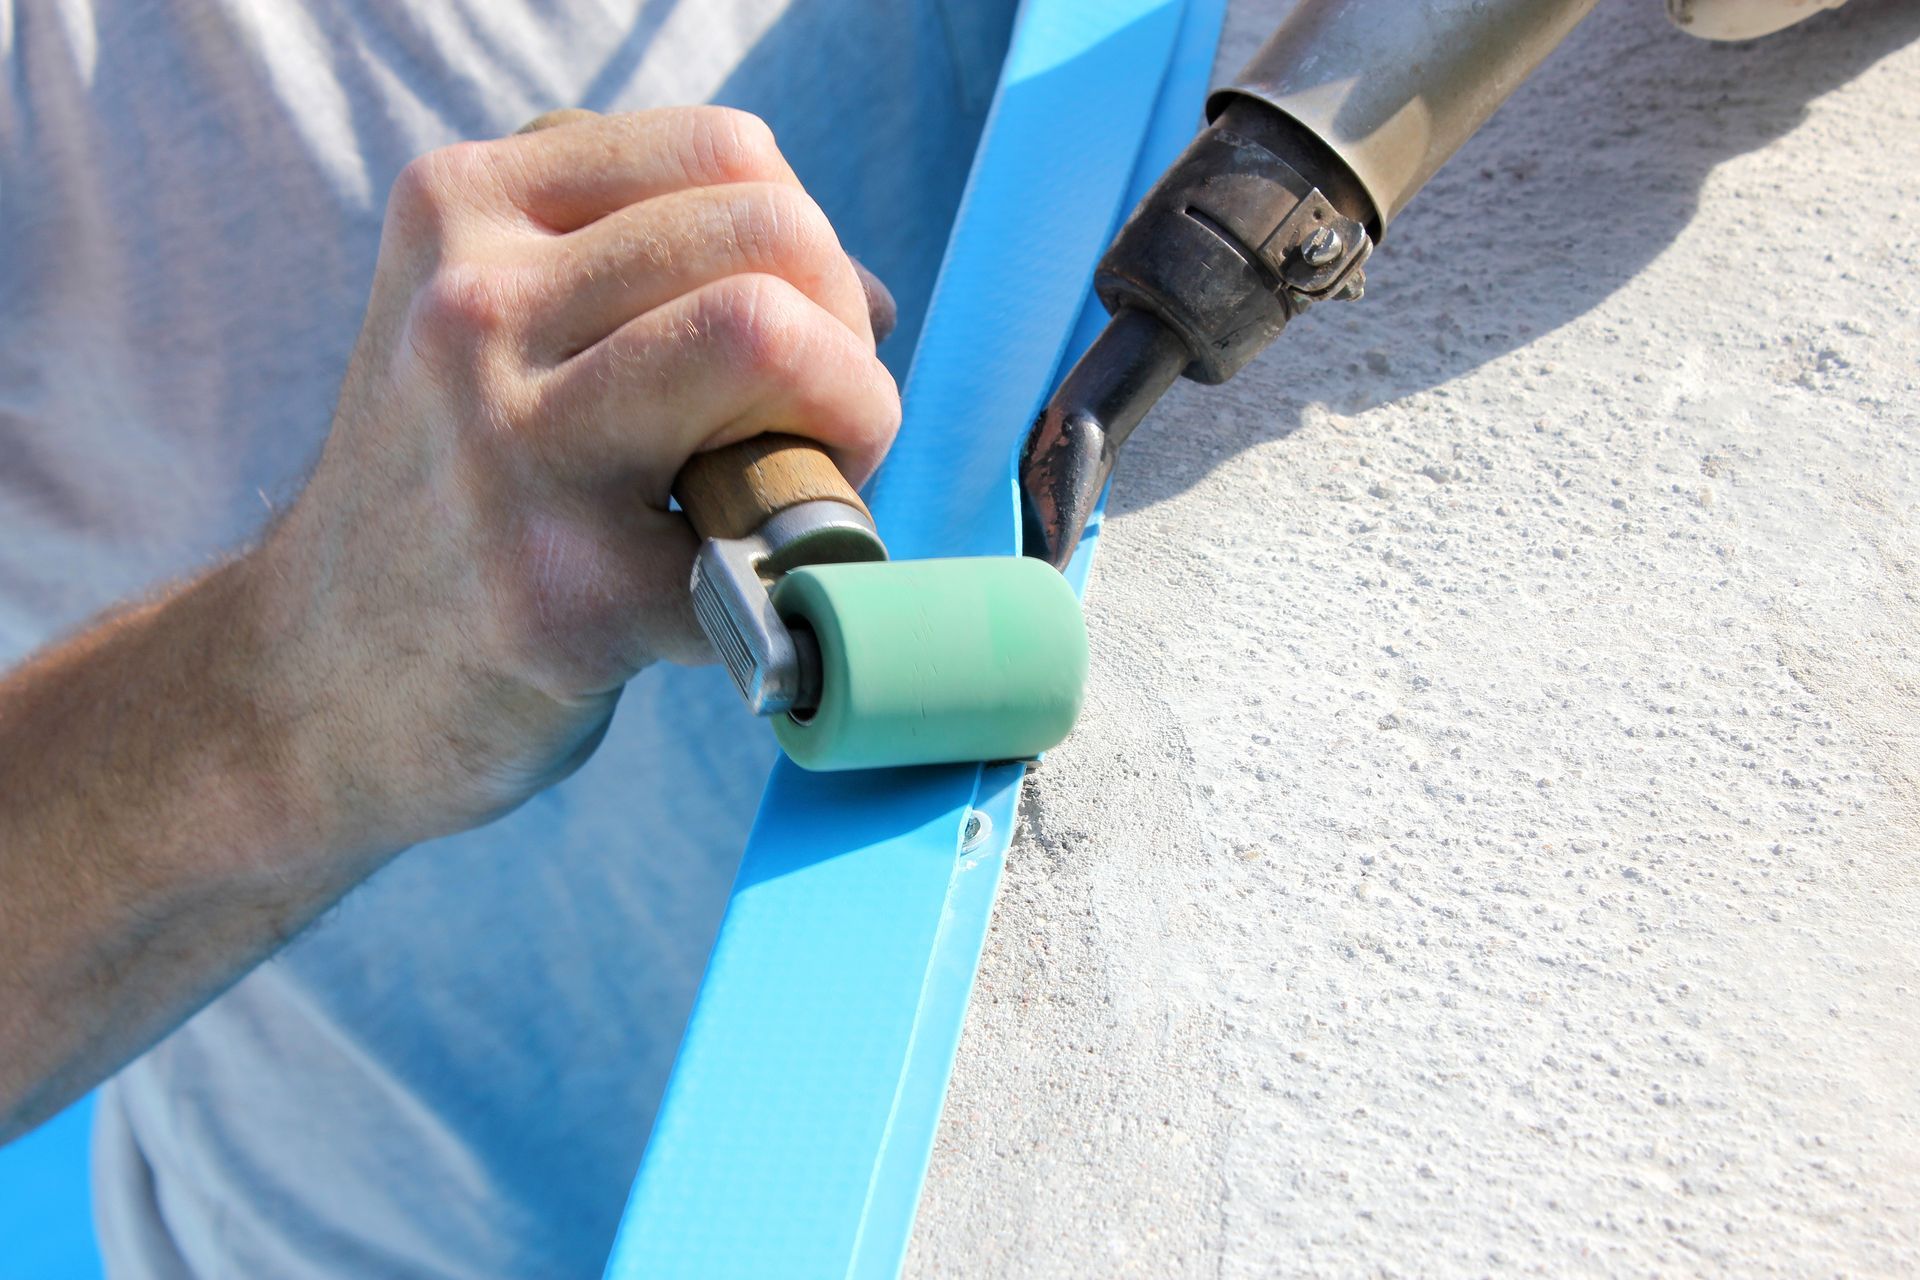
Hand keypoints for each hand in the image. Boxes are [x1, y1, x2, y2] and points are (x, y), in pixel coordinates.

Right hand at [250, 107, 900, 849]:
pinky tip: (733, 590)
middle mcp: (469, 308)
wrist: (320, 683)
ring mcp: (509, 449)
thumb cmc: (459, 494)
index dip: (806, 245)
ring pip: (768, 336)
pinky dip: (794, 569)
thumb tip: (865, 295)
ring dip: (850, 418)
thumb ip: (649, 257)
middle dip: (845, 331)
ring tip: (800, 486)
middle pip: (768, 233)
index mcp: (462, 210)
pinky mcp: (561, 592)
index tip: (790, 331)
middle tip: (819, 422)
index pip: (727, 153)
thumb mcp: (497, 317)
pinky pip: (767, 535)